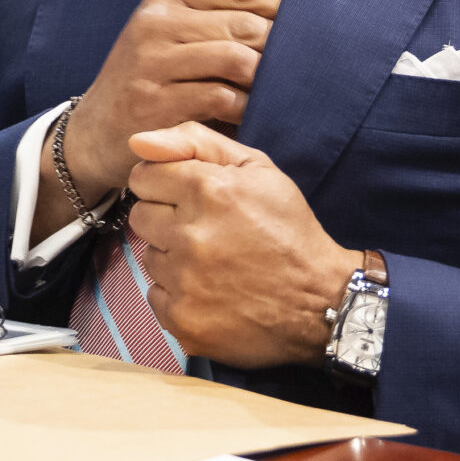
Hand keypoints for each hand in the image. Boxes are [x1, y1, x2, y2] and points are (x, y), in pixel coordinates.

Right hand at [54, 0, 281, 215]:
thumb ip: (215, 21)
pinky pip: (222, 98)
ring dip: (265, 80)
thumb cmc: (146, 81)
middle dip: (279, 48)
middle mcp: (156, 24)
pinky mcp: (157, 103)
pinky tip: (251, 115)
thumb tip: (288, 14)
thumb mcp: (168, 36)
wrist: (93, 132)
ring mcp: (153, 63)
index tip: (306, 26)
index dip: (281, 7)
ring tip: (276, 93)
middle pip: (244, 25)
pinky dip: (246, 107)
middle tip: (297, 68)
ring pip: (237, 60)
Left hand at [122, 121, 361, 369]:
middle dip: (167, 219)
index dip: (166, 184)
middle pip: (140, 216)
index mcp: (208, 190)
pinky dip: (178, 293)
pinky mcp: (181, 319)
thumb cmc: (288, 228)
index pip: (143, 177)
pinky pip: (155, 295)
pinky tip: (211, 291)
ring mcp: (184, 281)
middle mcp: (190, 235)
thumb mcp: (257, 168)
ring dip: (174, 257)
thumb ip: (195, 141)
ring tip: (214, 262)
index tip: (189, 198)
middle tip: (204, 231)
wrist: (321, 299)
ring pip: (149, 257)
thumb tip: (138, 142)